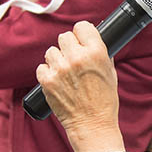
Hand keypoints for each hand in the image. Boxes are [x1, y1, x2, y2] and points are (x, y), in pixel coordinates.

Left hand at [36, 21, 120, 151]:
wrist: (92, 125)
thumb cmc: (104, 101)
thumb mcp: (110, 72)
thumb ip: (101, 54)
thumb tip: (92, 40)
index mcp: (96, 52)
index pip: (81, 27)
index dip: (81, 33)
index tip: (80, 40)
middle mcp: (77, 57)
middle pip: (64, 37)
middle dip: (68, 47)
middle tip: (72, 59)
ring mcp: (60, 69)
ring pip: (51, 51)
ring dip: (56, 59)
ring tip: (64, 72)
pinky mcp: (47, 81)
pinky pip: (41, 67)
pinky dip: (47, 73)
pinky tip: (56, 81)